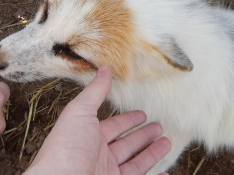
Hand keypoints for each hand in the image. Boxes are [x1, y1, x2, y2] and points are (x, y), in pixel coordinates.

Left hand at [25, 66, 171, 174]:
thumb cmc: (66, 150)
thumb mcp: (80, 113)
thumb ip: (95, 92)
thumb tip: (104, 69)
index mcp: (88, 137)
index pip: (113, 126)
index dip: (128, 119)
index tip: (142, 114)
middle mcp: (98, 157)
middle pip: (126, 144)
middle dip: (143, 135)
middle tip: (159, 126)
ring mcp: (108, 174)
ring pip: (136, 163)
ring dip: (152, 153)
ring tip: (167, 142)